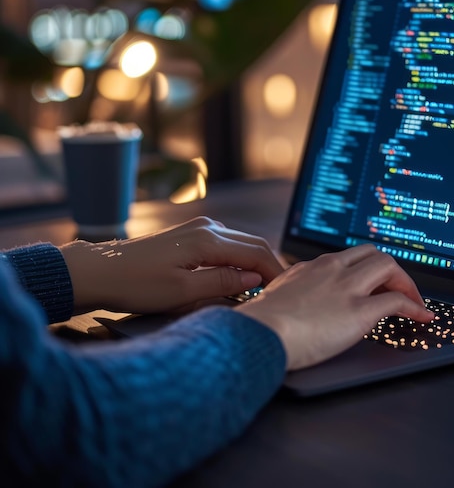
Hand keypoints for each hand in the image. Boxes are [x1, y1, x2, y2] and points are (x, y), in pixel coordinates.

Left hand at [60, 217, 284, 313]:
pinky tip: (239, 277)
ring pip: (241, 243)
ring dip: (255, 263)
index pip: (256, 253)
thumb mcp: (183, 292)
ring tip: (262, 288)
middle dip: (270, 267)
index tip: (285, 293)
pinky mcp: (192, 236)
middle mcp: (208, 228)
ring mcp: (200, 229)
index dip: (275, 273)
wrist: (101, 271)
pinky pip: (227, 245)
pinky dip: (239, 260)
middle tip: (280, 291)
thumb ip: (223, 283)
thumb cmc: (137, 284)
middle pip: (253, 244)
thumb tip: (255, 278)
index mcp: (208, 240)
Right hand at [238, 244, 433, 370]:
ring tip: (413, 301)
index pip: (349, 257)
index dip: (368, 268)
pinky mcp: (359, 310)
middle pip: (373, 253)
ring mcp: (347, 287)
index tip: (375, 281)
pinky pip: (398, 301)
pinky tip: (421, 317)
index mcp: (313, 267)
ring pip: (389, 266)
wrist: (260, 333)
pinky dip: (415, 307)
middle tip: (398, 289)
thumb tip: (299, 301)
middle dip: (391, 271)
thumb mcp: (279, 295)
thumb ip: (295, 290)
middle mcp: (332, 269)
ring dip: (406, 283)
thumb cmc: (262, 322)